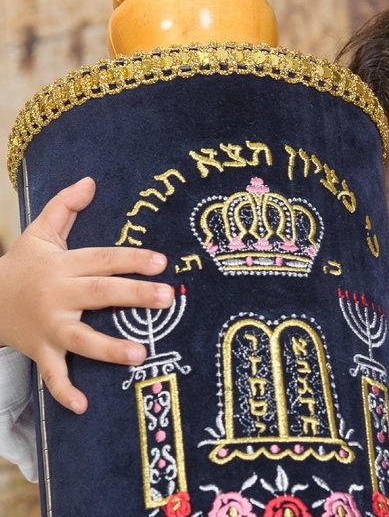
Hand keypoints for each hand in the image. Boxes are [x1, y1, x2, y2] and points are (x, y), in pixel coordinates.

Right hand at [0, 177, 173, 413]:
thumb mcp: (40, 232)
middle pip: (100, 294)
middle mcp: (59, 296)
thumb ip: (64, 206)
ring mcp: (49, 326)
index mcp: (64, 265)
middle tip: (167, 299)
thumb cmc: (23, 265)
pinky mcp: (40, 350)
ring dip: (109, 348)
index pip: (103, 259)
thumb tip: (90, 180)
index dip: (132, 259)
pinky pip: (52, 374)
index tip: (162, 261)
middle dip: (134, 296)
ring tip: (141, 354)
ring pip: (81, 339)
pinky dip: (64, 390)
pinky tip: (84, 405)